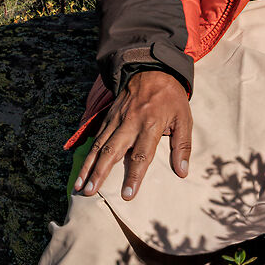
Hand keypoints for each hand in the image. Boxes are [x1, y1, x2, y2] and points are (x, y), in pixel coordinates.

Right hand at [75, 69, 192, 201]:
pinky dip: (87, 154)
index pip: (141, 156)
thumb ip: (182, 146)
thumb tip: (182, 172)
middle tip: (90, 193)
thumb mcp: (184, 118)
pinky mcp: (108, 117)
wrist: (151, 69)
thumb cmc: (170, 97)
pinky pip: (96, 138)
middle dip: (99, 174)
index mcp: (150, 125)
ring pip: (98, 146)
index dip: (134, 176)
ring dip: (88, 167)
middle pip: (111, 152)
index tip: (127, 195)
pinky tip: (83, 169)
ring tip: (80, 186)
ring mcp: (116, 120)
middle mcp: (129, 124)